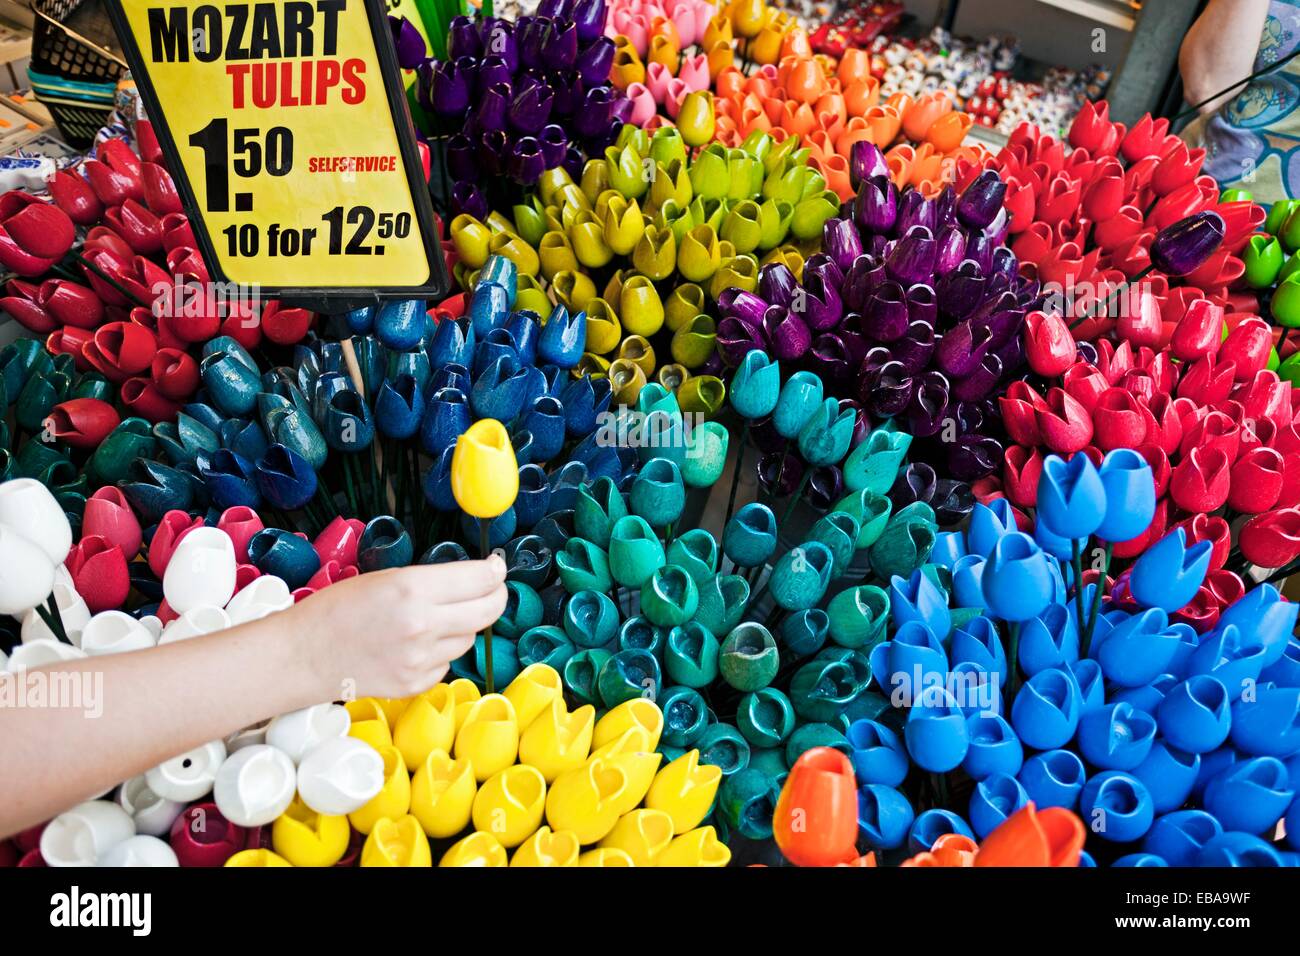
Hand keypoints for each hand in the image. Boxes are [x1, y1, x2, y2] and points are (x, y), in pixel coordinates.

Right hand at [289, 556, 507, 699]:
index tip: (496, 568)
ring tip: (433, 619)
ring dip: (463, 626)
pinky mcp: (416, 684)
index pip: (479, 579)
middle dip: (496, 597)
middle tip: (493, 589)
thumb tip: (476, 579)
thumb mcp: (385, 578)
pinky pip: (448, 662)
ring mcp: (421, 659)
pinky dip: (441, 652)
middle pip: (487, 611)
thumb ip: (432, 581)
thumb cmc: (337, 610)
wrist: (304, 656)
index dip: (494, 572)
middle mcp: (422, 625)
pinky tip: (415, 645)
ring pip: (469, 638)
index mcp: (412, 590)